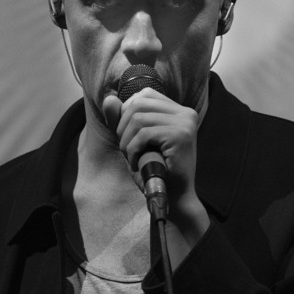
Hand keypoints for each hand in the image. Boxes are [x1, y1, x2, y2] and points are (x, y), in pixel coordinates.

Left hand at [103, 88, 208, 256]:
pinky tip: (136, 163)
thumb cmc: (155, 170)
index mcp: (179, 111)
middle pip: (139, 104)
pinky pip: (143, 134)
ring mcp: (185, 123)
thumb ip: (122, 119)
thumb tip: (108, 98)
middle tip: (128, 150)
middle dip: (124, 127)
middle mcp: (185, 113)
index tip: (129, 135)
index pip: (145, 95)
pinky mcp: (180, 135)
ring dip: (127, 141)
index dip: (128, 112)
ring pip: (138, 119)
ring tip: (132, 158)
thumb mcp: (136, 141)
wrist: (175, 198)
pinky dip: (133, 150)